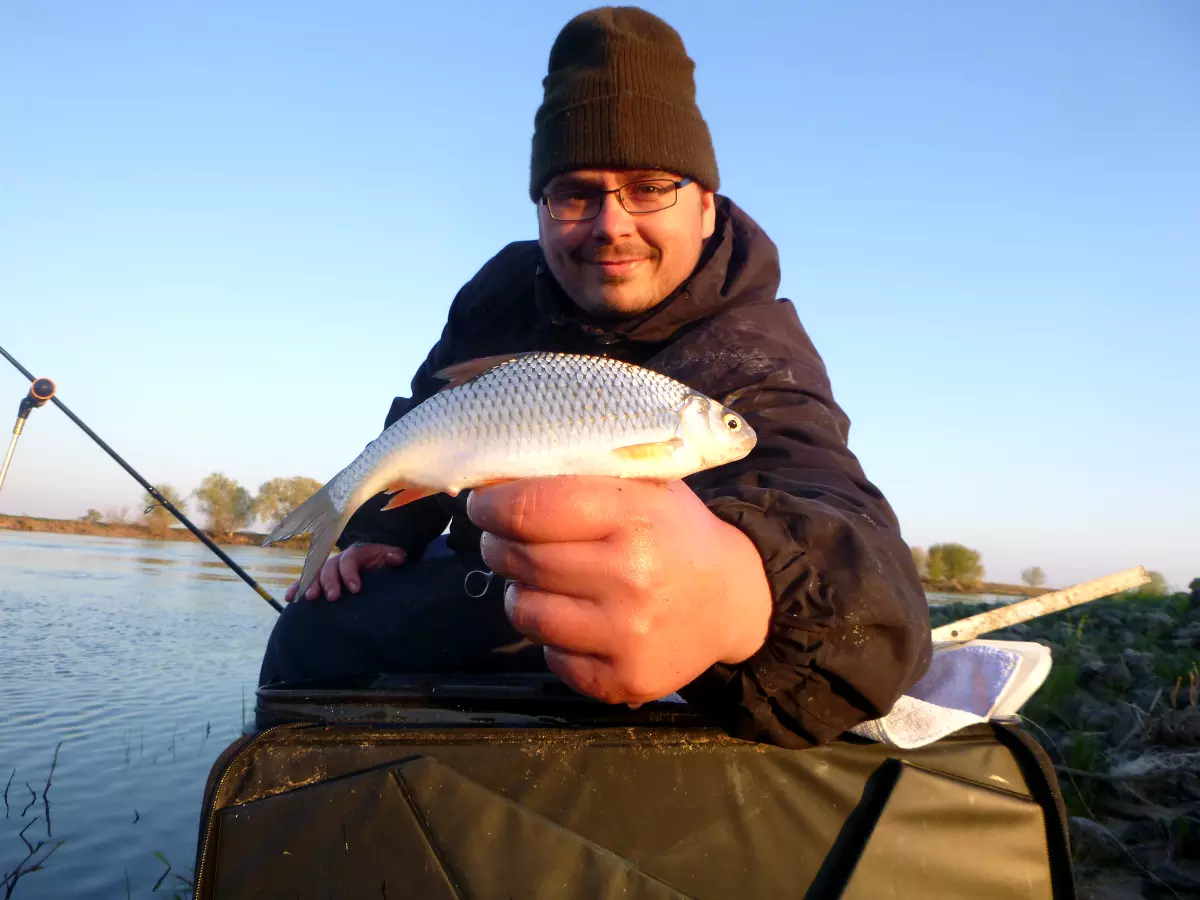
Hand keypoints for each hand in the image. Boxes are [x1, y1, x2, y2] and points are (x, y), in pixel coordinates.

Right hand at [286, 542, 407, 601]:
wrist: (373, 567)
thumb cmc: (380, 563)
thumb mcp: (388, 557)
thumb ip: (393, 556)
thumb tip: (398, 557)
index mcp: (354, 554)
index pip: (349, 560)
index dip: (350, 573)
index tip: (355, 589)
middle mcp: (337, 560)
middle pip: (329, 568)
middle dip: (330, 582)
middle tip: (332, 597)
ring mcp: (326, 570)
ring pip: (315, 574)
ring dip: (311, 585)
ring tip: (311, 598)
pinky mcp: (319, 580)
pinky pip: (304, 581)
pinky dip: (296, 588)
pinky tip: (290, 598)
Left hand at [468, 476, 771, 706]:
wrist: (732, 600)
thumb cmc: (674, 531)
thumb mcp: (642, 485)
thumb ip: (579, 476)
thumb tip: (496, 477)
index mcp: (634, 515)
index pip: (530, 508)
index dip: (491, 506)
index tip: (483, 505)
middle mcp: (630, 575)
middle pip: (521, 559)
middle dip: (498, 546)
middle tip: (504, 539)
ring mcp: (627, 633)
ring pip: (525, 611)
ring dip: (520, 593)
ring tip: (541, 580)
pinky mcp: (623, 679)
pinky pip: (551, 658)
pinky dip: (551, 638)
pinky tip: (576, 619)